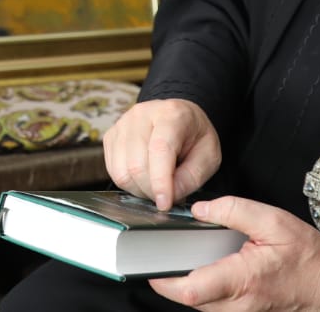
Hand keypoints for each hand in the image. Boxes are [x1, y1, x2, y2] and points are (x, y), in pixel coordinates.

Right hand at [103, 98, 220, 209]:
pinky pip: (113, 171)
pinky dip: (129, 184)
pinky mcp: (110, 136)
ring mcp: (122, 124)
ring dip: (139, 190)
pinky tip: (144, 179)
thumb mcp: (209, 157)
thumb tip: (170, 196)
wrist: (180, 118)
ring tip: (156, 186)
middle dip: (151, 190)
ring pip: (121, 171)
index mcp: (172, 114)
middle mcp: (142, 114)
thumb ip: (191, 177)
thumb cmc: (195, 137)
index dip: (160, 181)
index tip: (165, 204)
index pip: (160, 149)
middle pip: (136, 164)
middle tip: (167, 196)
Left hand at [148, 197, 319, 310]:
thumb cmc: (308, 256)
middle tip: (163, 254)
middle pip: (190, 300)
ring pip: (201, 306)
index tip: (150, 265)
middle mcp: (240, 305)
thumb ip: (233, 211)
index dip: (164, 281)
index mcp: (243, 280)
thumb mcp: (273, 221)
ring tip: (186, 258)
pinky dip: (205, 290)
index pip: (191, 290)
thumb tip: (200, 210)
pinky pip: (215, 307)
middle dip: (172, 280)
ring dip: (188, 285)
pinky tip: (209, 269)